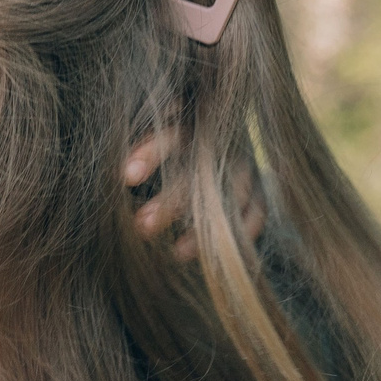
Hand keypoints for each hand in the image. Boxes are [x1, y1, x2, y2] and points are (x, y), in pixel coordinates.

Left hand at [124, 130, 266, 261]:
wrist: (218, 145)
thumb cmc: (168, 151)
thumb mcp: (153, 143)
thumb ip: (141, 155)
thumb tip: (121, 177)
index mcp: (189, 124)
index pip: (170, 135)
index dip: (150, 153)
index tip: (126, 177)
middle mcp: (220, 143)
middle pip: (201, 170)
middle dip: (171, 201)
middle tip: (142, 227)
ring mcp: (244, 165)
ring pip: (232, 194)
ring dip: (205, 226)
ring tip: (177, 252)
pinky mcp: (258, 189)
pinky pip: (257, 211)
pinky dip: (239, 234)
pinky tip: (211, 255)